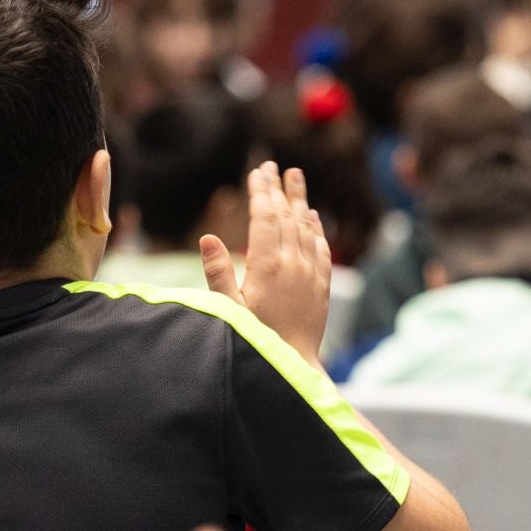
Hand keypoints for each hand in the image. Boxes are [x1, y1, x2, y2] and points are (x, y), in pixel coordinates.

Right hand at [203, 161, 330, 365]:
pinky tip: (314, 216)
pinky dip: (317, 229)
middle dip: (278, 189)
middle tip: (272, 165)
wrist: (294, 365)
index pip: (266, 217)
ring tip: (295, 177)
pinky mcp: (322, 287)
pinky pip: (322, 249)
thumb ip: (218, 273)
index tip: (257, 171)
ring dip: (300, 201)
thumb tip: (208, 238)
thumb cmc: (255, 339)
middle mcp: (294, 264)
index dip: (261, 192)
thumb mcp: (227, 310)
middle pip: (287, 216)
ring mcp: (311, 274)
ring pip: (307, 228)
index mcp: (268, 265)